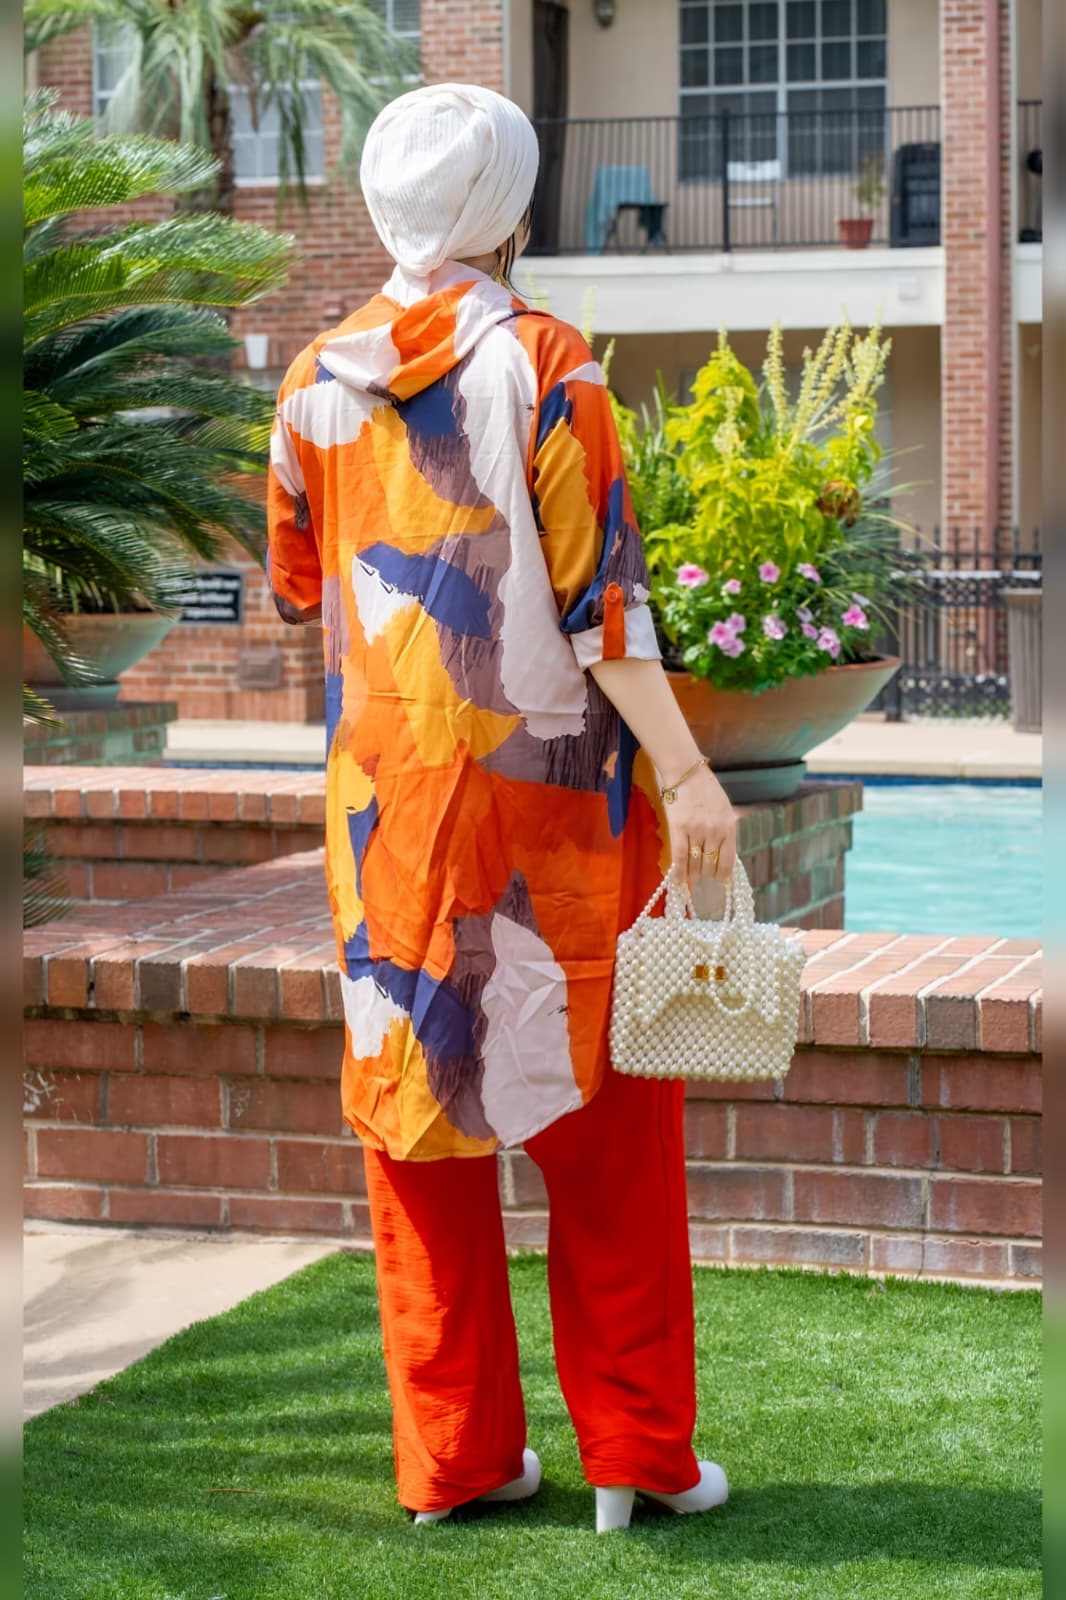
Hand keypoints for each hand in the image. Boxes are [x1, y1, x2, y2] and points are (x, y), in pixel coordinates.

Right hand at [663, 764, 737, 885]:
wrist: (687, 773)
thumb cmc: (707, 790)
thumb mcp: (725, 810)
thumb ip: (726, 831)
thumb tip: (723, 854)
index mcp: (729, 827)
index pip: (728, 861)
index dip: (723, 875)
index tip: (719, 880)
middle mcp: (715, 831)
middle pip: (710, 865)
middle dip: (705, 874)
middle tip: (701, 876)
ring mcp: (696, 830)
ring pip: (694, 863)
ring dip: (692, 874)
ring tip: (689, 876)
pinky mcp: (679, 829)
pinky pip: (679, 857)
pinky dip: (678, 871)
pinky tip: (677, 879)